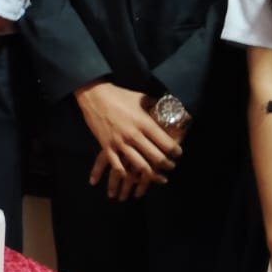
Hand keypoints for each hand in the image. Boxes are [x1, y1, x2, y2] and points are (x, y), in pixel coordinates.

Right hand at [76, 81, 180, 199]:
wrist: (93, 96)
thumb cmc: (118, 95)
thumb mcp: (139, 97)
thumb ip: (153, 104)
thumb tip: (166, 106)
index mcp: (144, 123)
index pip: (167, 144)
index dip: (176, 152)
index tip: (178, 153)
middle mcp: (134, 135)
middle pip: (157, 158)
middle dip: (167, 165)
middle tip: (171, 165)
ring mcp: (119, 142)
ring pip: (140, 166)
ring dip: (151, 173)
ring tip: (156, 174)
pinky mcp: (106, 147)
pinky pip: (118, 166)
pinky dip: (126, 174)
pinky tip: (131, 175)